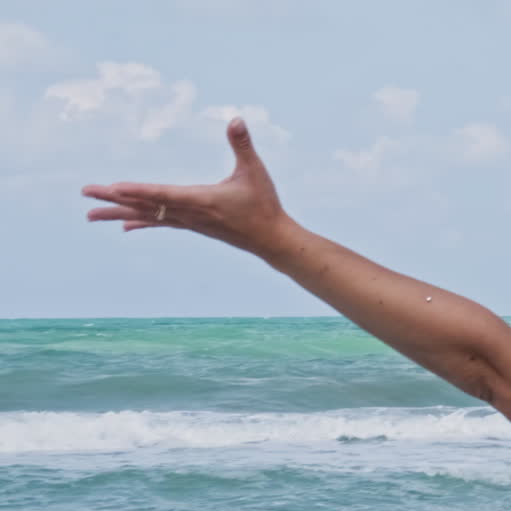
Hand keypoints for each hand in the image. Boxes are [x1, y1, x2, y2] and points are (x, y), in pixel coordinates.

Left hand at [83, 118, 294, 256]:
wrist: (272, 240)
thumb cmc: (264, 204)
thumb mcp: (255, 171)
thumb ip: (242, 145)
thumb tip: (236, 119)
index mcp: (201, 200)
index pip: (163, 194)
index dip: (138, 191)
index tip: (113, 188)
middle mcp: (189, 214)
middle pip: (145, 206)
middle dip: (114, 200)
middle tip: (86, 195)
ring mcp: (188, 222)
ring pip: (147, 217)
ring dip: (118, 213)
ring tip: (91, 214)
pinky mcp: (192, 226)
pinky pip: (159, 223)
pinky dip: (139, 222)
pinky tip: (124, 226)